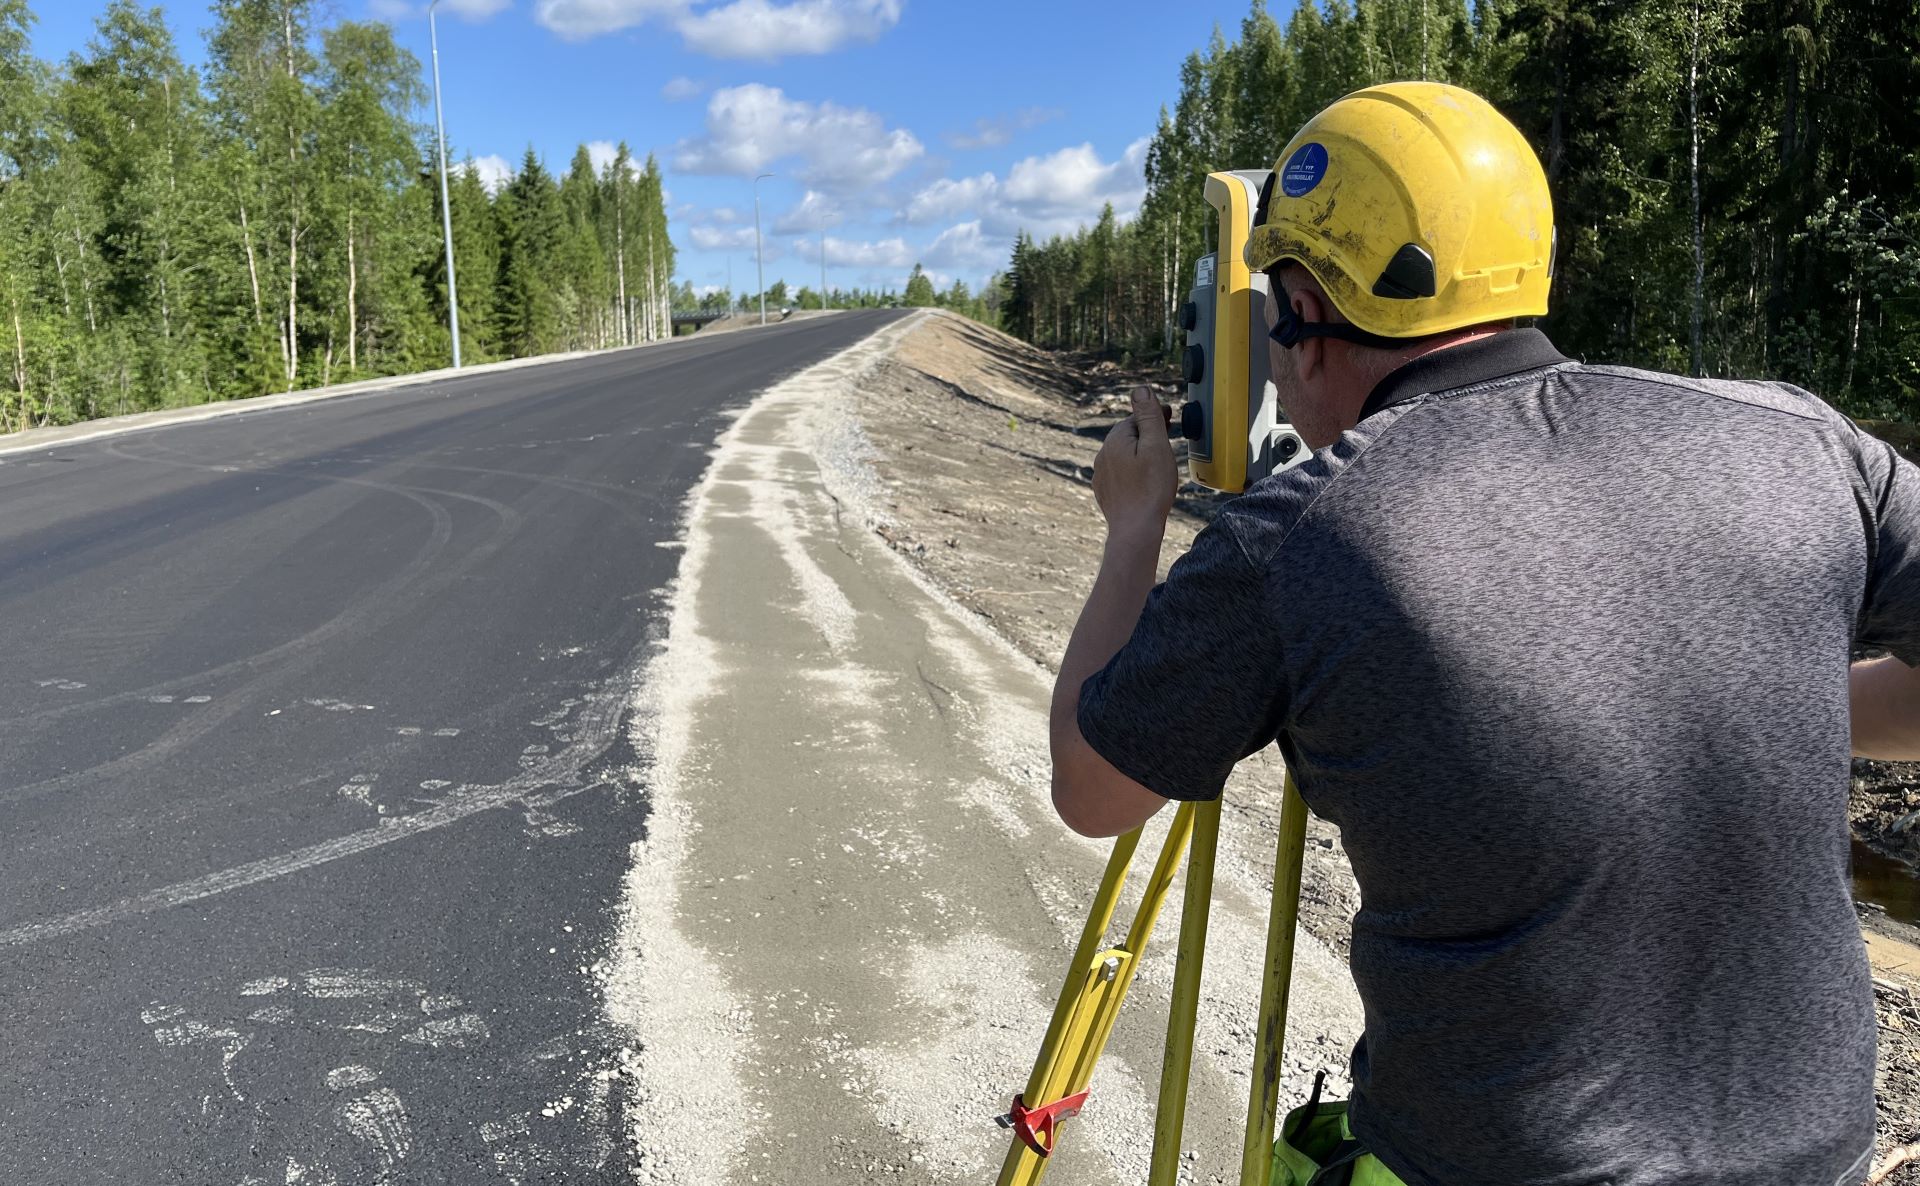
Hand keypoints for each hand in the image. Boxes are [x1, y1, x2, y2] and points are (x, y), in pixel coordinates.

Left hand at [1093, 386, 1176, 538]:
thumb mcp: (1156, 446)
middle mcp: (1103, 454)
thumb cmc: (1151, 488)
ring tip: (1157, 455)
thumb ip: (1148, 416)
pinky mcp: (1105, 492)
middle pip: (1128, 435)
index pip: (1136, 419)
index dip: (1155, 415)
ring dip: (1139, 451)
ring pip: (1123, 455)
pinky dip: (1133, 470)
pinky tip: (1144, 478)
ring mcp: (1101, 474)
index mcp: (1115, 439)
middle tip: (1166, 431)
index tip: (1169, 414)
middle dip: (1146, 432)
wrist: (1135, 529)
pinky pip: (1120, 473)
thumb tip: (1140, 390)